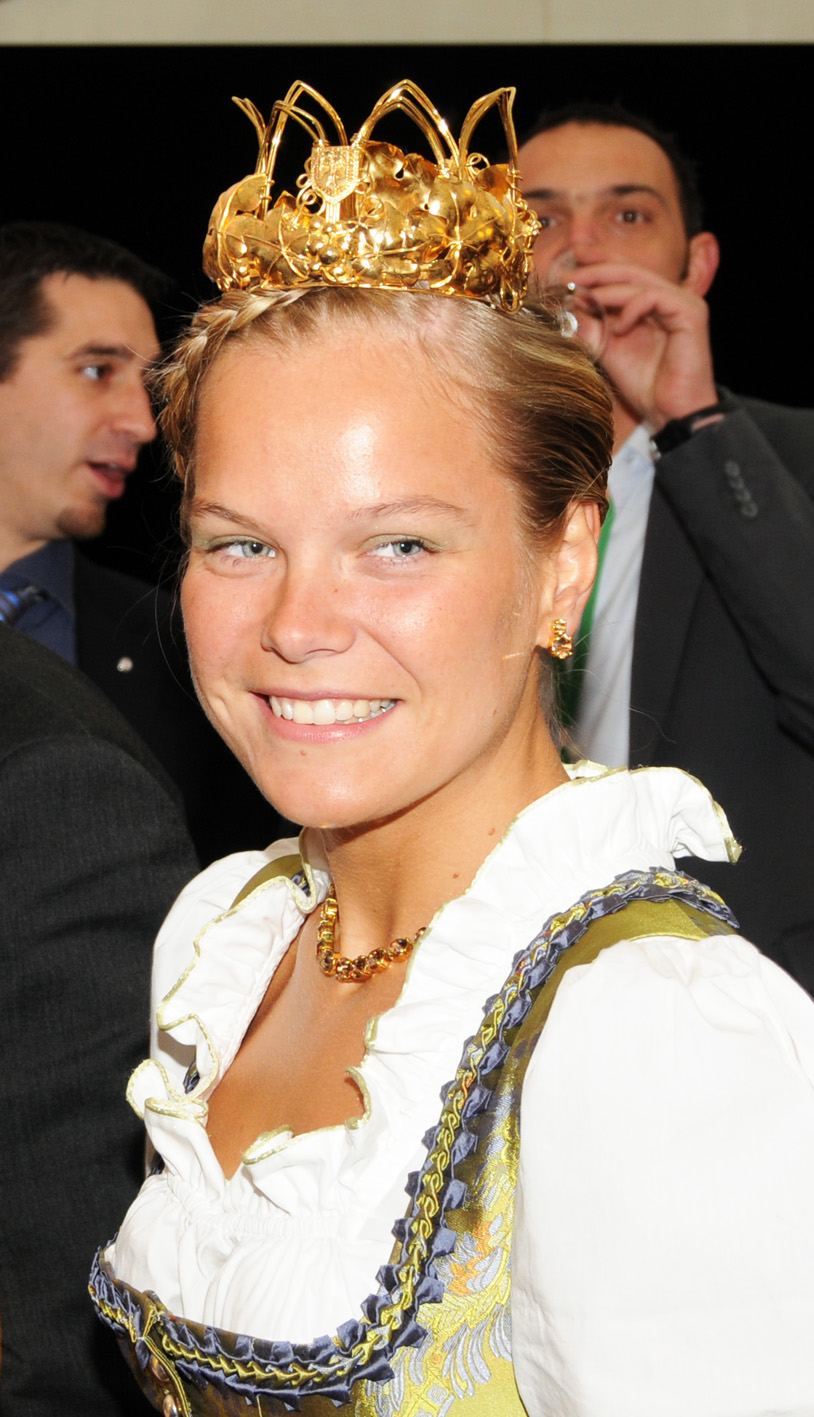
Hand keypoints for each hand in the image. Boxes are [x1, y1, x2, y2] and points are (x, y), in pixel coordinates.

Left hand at [572, 261, 717, 430]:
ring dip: (606, 288)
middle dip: (595, 270)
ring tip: (581, 297)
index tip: (569, 262)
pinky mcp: (691, 313)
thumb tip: (562, 310)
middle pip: (629, 270)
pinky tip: (618, 328)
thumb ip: (590, 328)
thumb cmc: (647, 386)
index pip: (623, 273)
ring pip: (639, 281)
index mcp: (651, 305)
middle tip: (567, 276)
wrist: (672, 413)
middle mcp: (669, 298)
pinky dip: (632, 308)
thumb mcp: (608, 351)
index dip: (597, 263)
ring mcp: (682, 303)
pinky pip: (655, 297)